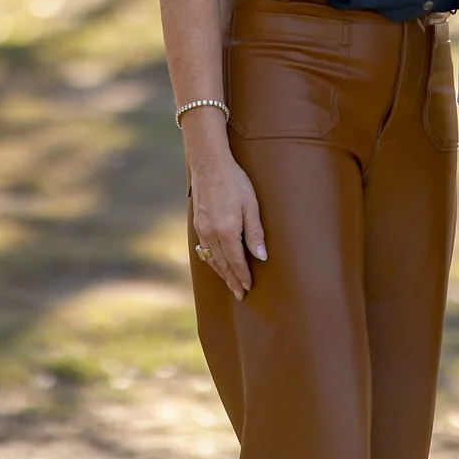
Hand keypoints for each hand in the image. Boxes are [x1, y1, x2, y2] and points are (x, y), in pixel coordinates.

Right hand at [185, 127, 265, 297]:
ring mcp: (201, 229)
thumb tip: (261, 256)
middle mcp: (211, 234)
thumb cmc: (235, 182)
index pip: (236, 261)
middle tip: (240, 294)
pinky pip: (204, 249)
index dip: (243, 276)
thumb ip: (255, 233)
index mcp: (227, 231)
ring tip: (230, 284)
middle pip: (223, 264)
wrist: (209, 164)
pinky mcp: (197, 223)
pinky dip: (211, 261)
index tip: (248, 287)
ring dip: (221, 273)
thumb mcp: (251, 205)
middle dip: (232, 280)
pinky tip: (216, 264)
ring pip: (211, 259)